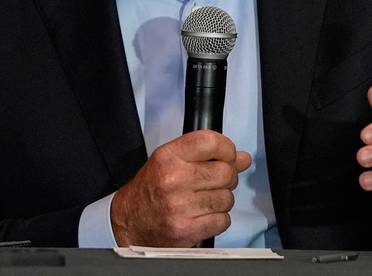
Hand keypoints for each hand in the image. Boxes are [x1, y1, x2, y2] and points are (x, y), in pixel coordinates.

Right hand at [110, 129, 252, 246]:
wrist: (129, 221)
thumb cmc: (150, 189)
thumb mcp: (171, 161)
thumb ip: (205, 155)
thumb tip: (243, 158)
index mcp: (169, 156)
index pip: (211, 141)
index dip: (227, 148)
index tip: (227, 155)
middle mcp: (173, 179)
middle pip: (226, 172)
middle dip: (228, 177)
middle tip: (216, 182)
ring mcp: (179, 206)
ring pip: (227, 198)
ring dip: (222, 200)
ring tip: (206, 200)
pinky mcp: (185, 230)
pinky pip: (222, 220)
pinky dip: (218, 219)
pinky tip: (204, 215)